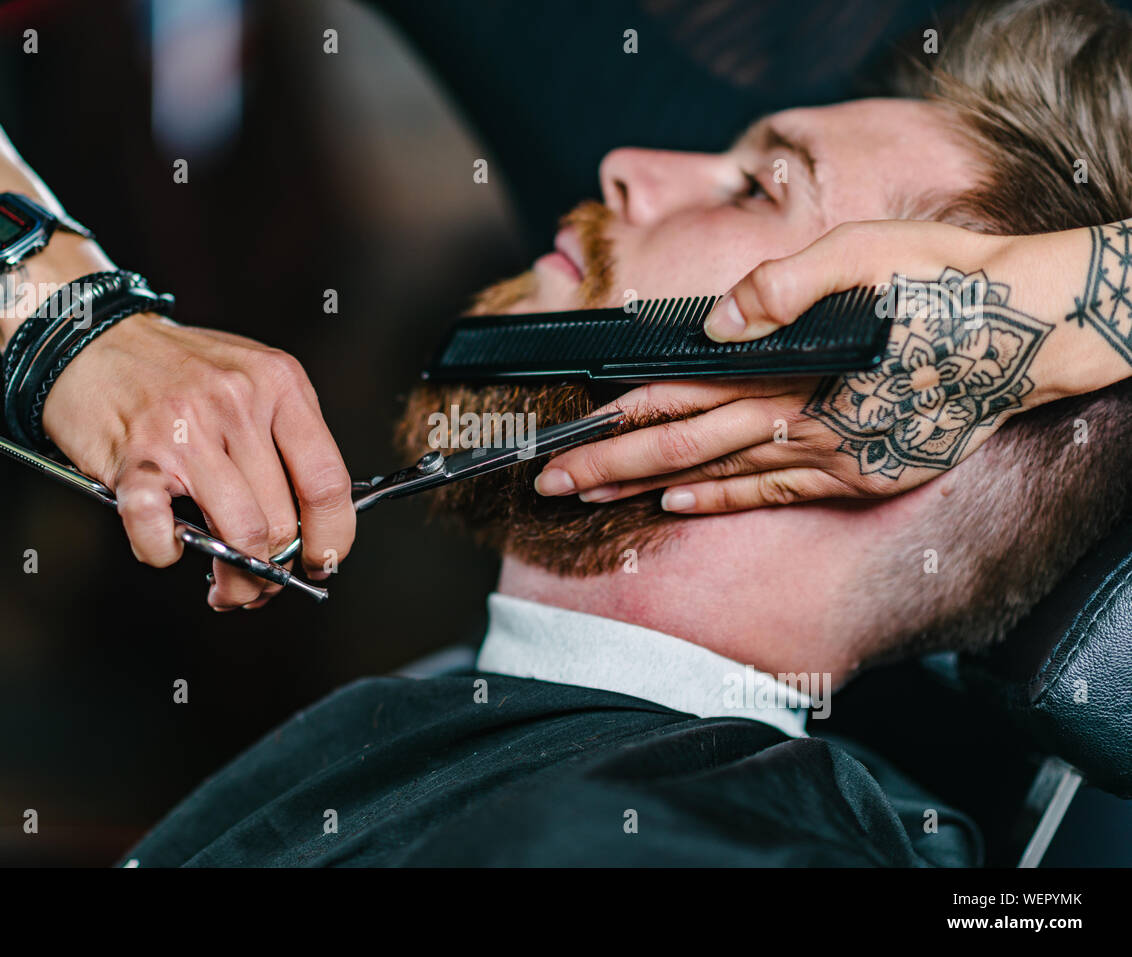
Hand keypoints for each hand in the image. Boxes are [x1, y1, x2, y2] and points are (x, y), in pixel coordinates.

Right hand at [41, 314, 354, 608]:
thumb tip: (310, 523)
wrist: (91, 338)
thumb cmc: (175, 367)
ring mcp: (185, 430)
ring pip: (239, 535)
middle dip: (275, 571)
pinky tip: (168, 547)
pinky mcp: (135, 459)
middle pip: (282, 519)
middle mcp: (237, 403)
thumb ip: (284, 438)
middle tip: (263, 584)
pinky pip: (160, 532)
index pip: (328, 481)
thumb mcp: (252, 378)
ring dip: (235, 580)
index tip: (323, 563)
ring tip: (227, 588)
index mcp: (279, 383)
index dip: (332, 537)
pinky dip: (164, 554)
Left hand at [535, 220, 1095, 511]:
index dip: (616, 420)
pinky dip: (719, 499)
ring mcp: (827, 457)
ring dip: (646, 488)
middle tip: (548, 485)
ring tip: (591, 502)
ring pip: (715, 476)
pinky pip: (770, 494)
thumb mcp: (866, 252)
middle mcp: (798, 421)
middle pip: (680, 447)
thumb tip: (713, 319)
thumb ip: (782, 286)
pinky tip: (677, 505)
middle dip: (608, 468)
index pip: (680, 398)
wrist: (1032, 334)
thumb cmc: (946, 284)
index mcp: (789, 366)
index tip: (564, 438)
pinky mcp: (856, 475)